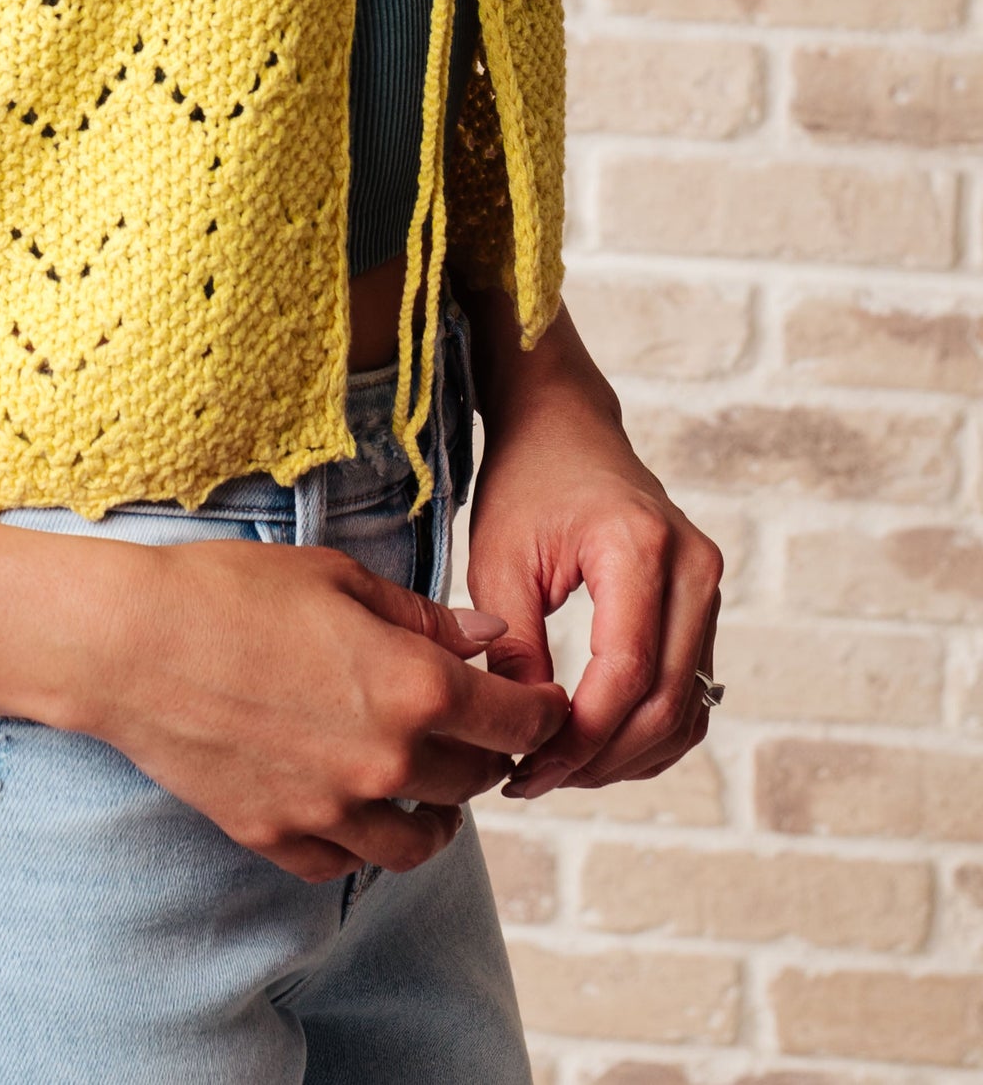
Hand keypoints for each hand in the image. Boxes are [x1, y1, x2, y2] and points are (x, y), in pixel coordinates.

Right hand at [75, 536, 569, 879]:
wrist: (131, 642)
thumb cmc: (231, 589)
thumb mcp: (336, 579)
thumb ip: (423, 617)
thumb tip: (490, 637)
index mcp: (414, 688)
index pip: (517, 721)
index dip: (539, 709)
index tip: (538, 701)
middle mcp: (386, 761)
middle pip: (477, 781)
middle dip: (488, 752)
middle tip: (475, 727)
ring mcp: (333, 810)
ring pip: (421, 841)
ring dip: (437, 813)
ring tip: (426, 785)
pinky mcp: (280, 837)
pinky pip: (347, 862)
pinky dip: (362, 839)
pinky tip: (355, 804)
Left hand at [461, 304, 723, 801]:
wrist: (566, 427)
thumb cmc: (527, 483)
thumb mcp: (500, 559)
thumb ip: (514, 647)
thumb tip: (526, 735)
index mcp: (639, 547)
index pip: (624, 673)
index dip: (579, 736)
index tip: (526, 768)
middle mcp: (693, 568)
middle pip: (664, 702)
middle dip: (600, 758)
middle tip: (536, 780)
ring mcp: (709, 588)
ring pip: (686, 710)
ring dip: (627, 756)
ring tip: (559, 769)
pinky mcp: (705, 607)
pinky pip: (692, 695)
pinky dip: (650, 734)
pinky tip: (595, 747)